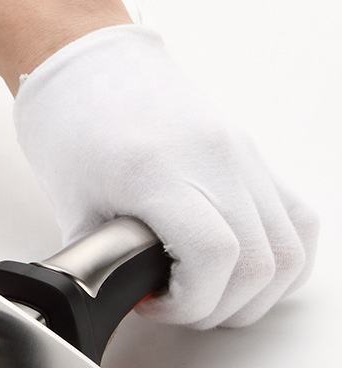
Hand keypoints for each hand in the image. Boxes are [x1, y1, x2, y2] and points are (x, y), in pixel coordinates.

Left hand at [14, 25, 317, 328]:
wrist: (84, 62)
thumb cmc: (70, 122)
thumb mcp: (72, 204)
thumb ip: (101, 260)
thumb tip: (120, 298)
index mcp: (157, 171)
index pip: (215, 256)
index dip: (191, 303)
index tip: (157, 304)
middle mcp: (212, 159)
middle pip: (260, 263)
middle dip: (220, 306)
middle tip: (181, 304)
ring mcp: (239, 153)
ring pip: (290, 246)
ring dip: (256, 290)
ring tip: (210, 292)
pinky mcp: (249, 152)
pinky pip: (297, 217)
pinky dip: (281, 256)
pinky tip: (245, 267)